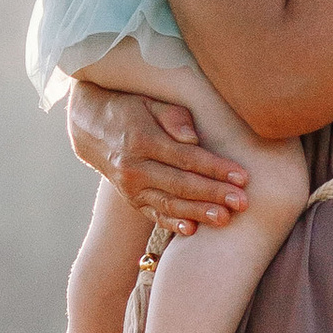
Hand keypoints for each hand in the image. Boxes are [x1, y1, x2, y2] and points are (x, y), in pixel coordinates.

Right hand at [66, 79, 248, 238]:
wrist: (90, 129)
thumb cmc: (130, 111)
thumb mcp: (150, 103)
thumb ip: (173, 117)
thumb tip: (193, 139)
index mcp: (141, 140)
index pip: (186, 158)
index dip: (215, 169)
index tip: (241, 176)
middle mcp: (133, 168)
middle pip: (180, 184)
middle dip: (214, 194)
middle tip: (242, 202)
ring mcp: (130, 187)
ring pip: (169, 203)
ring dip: (198, 213)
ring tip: (225, 219)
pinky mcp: (131, 199)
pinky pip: (153, 214)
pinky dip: (172, 223)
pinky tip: (192, 229)